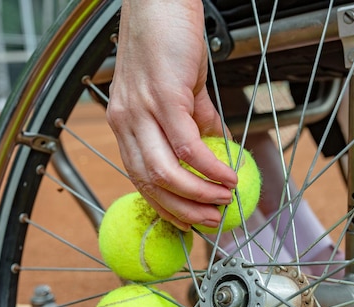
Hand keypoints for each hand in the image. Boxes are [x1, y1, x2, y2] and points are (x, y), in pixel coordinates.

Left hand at [107, 0, 237, 230]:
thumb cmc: (166, 38)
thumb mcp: (178, 89)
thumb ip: (194, 120)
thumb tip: (213, 147)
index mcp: (126, 122)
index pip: (139, 176)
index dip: (164, 204)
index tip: (187, 220)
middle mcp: (126, 121)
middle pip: (149, 183)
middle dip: (181, 210)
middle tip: (209, 221)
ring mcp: (141, 111)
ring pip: (166, 171)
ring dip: (197, 194)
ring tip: (223, 201)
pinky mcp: (162, 97)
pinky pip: (188, 145)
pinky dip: (210, 167)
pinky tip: (227, 176)